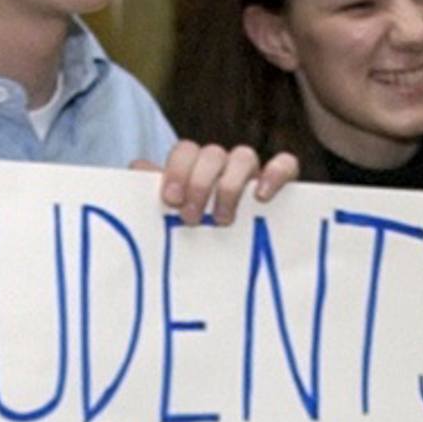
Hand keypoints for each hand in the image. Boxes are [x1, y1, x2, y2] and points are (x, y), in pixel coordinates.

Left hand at [141, 141, 300, 225]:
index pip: (186, 150)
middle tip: (191, 218)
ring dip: (229, 186)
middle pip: (212, 153)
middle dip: (199, 184)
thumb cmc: (194, 235)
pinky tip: (260, 195)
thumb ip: (151, 193)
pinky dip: (275, 173)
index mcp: (196, 168)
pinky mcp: (281, 184)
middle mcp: (224, 165)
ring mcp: (253, 174)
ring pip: (244, 156)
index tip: (170, 200)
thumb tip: (137, 168)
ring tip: (221, 219)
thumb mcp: (169, 218)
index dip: (177, 170)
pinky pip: (285, 164)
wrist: (229, 270)